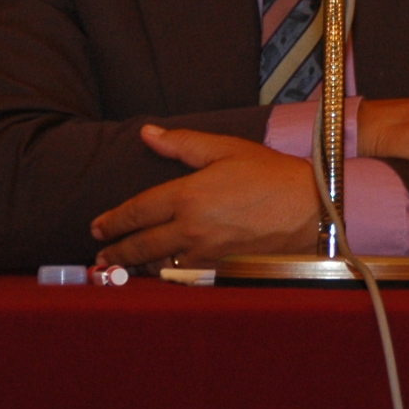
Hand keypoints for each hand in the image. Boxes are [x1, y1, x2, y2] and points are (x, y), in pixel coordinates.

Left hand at [89, 124, 318, 270]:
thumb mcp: (227, 148)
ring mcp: (204, 252)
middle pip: (140, 244)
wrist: (311, 208)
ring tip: (120, 268)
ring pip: (157, 264)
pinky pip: (181, 275)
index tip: (98, 227)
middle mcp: (190, 227)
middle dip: (116, 251)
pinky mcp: (219, 267)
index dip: (113, 221)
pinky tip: (157, 274)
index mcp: (188, 194)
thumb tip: (148, 133)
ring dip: (136, 267)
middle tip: (100, 255)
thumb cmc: (271, 174)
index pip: (138, 210)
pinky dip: (165, 275)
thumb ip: (182, 143)